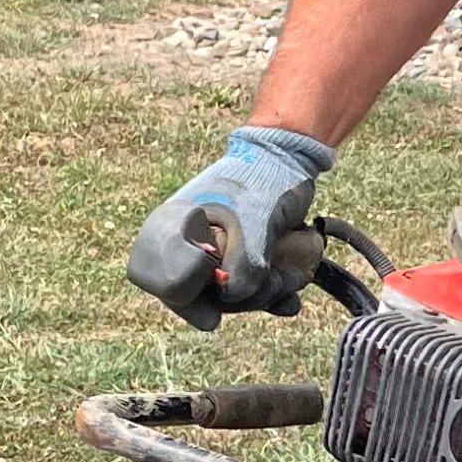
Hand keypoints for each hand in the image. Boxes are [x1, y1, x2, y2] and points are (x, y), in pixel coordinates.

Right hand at [126, 125, 336, 329]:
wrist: (288, 160)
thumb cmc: (263, 180)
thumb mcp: (253, 223)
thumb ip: (242, 268)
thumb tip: (232, 299)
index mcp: (172, 229)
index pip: (167, 285)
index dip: (193, 293)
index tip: (219, 277)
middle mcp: (185, 247)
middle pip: (203, 300)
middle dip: (244, 298)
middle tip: (277, 281)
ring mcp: (212, 257)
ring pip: (229, 300)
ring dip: (264, 296)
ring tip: (293, 279)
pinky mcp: (236, 263)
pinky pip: (246, 294)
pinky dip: (269, 300)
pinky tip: (290, 300)